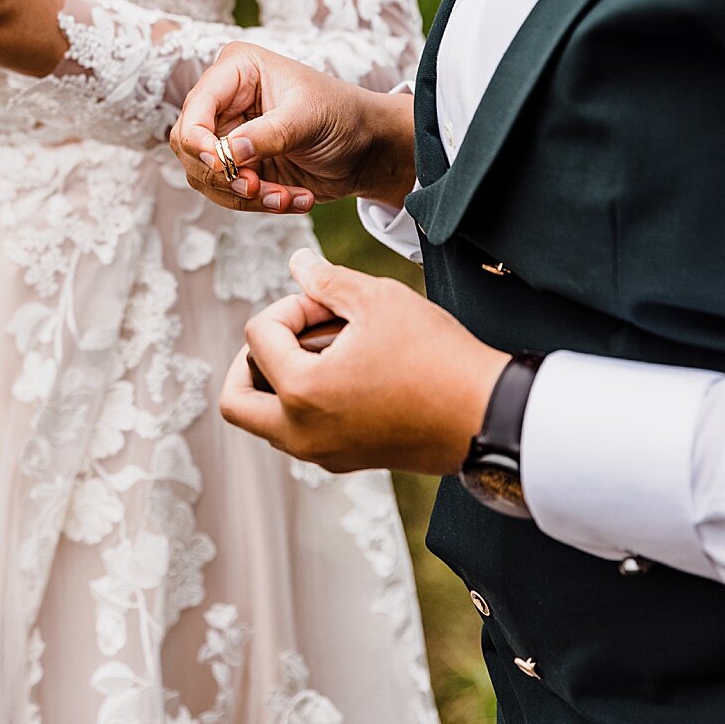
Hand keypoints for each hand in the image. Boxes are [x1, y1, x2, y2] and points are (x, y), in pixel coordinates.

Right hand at [169, 42, 416, 214]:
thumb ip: (266, 135)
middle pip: (189, 147)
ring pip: (207, 177)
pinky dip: (260, 204)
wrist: (368, 148)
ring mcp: (229, 137)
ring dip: (246, 196)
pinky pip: (229, 195)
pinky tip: (296, 199)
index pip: (195, 108)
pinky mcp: (240, 168)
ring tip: (287, 198)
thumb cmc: (343, 115)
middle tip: (255, 187)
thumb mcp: (308, 118)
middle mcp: (225, 102)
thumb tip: (224, 155)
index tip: (221, 165)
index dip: (198, 141)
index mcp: (237, 71)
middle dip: (224, 174)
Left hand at [220, 249, 506, 475]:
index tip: (327, 301)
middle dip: (250, 358)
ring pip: (267, 421)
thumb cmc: (436, 355)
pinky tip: (348, 370)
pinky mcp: (348, 460)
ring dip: (279, 380)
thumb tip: (297, 263)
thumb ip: (327, 280)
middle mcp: (303, 434)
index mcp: (301, 393)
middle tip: (289, 332)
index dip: (289, 306)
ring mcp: (325, 453)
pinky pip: (301, 433)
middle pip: (236, 401)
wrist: (488, 415)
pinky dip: (305, 402)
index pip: (258, 336)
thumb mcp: (377, 300)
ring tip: (324, 347)